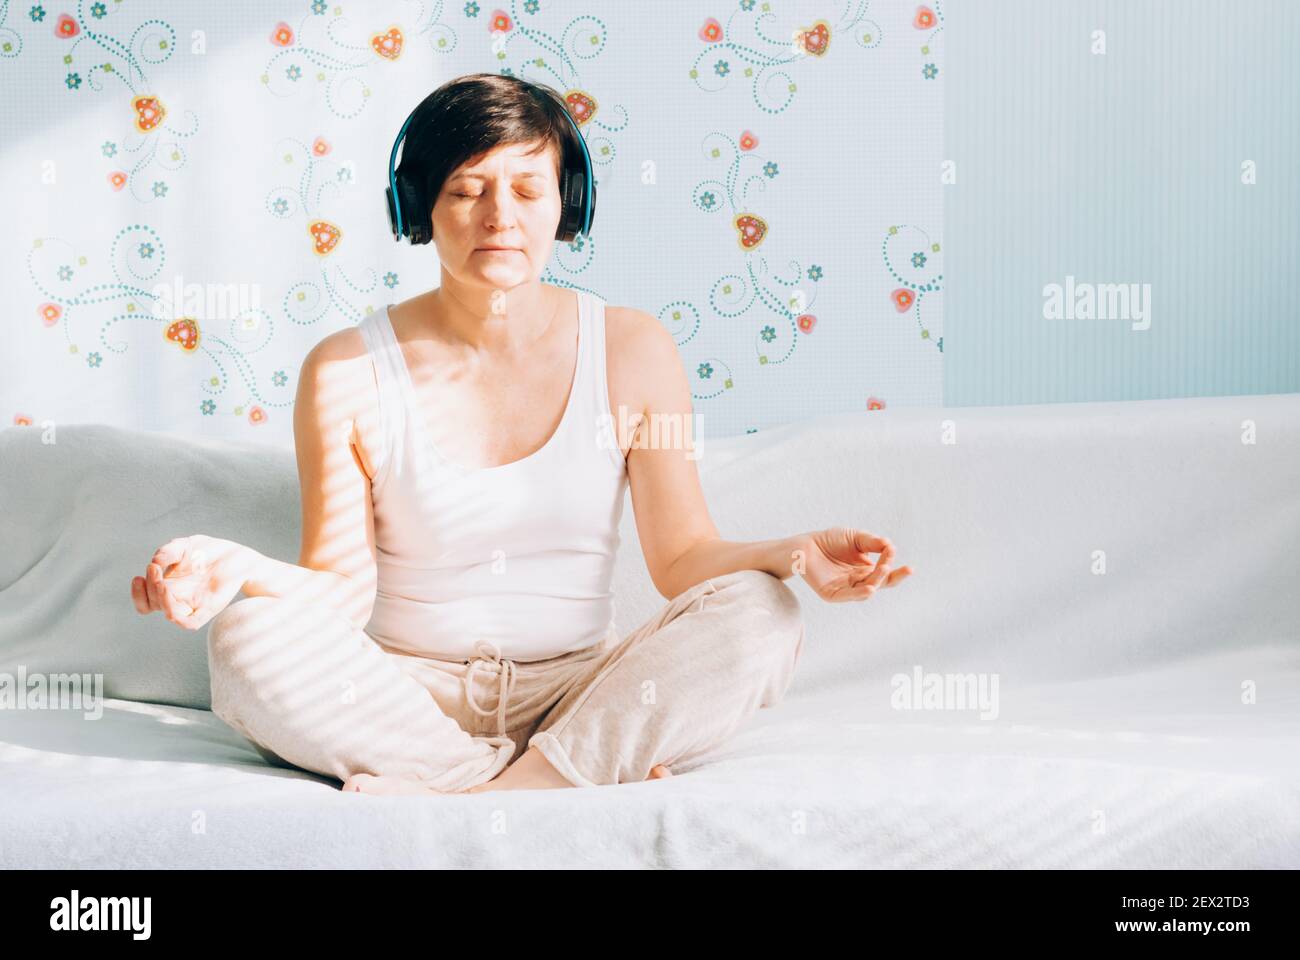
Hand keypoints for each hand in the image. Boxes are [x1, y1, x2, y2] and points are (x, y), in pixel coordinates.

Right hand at [130, 535, 251, 629]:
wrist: (237, 554)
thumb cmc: (209, 551)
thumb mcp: (183, 546)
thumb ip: (167, 552)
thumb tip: (154, 564)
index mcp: (168, 587)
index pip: (145, 601)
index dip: (137, 593)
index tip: (139, 576)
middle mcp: (178, 598)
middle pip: (153, 605)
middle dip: (148, 588)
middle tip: (154, 569)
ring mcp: (193, 604)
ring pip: (170, 614)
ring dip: (160, 601)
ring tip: (162, 583)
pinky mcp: (209, 608)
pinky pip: (191, 622)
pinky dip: (179, 620)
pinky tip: (171, 608)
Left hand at [798, 527, 912, 602]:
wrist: (805, 545)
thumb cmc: (830, 541)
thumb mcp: (856, 538)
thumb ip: (873, 542)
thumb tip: (891, 545)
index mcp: (866, 570)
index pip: (886, 574)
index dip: (898, 572)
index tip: (904, 562)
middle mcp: (858, 581)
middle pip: (880, 584)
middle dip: (891, 576)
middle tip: (900, 567)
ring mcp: (846, 589)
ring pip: (867, 590)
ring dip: (877, 580)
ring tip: (884, 568)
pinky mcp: (832, 594)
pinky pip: (848, 596)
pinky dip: (860, 593)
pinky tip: (870, 589)